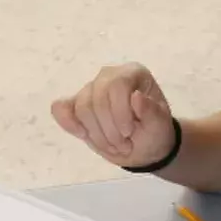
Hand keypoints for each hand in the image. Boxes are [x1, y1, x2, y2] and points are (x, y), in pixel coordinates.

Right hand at [51, 64, 177, 168]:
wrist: (143, 146)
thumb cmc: (154, 132)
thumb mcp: (160, 125)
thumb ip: (152, 112)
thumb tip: (136, 97)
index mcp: (132, 73)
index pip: (116, 85)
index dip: (119, 112)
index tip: (129, 133)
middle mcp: (109, 76)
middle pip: (96, 97)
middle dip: (107, 128)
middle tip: (123, 146)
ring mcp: (90, 90)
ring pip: (81, 107)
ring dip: (95, 134)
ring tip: (112, 146)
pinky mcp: (75, 105)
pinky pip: (60, 109)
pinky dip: (68, 123)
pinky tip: (83, 135)